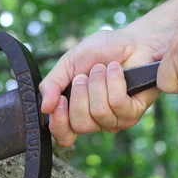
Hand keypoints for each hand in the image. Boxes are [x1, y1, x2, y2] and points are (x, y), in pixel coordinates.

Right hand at [40, 17, 174, 146]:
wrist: (130, 41)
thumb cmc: (99, 52)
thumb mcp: (67, 64)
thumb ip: (51, 84)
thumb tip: (44, 107)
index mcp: (75, 112)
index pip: (64, 136)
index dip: (59, 123)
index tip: (60, 100)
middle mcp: (95, 121)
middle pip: (81, 124)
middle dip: (80, 95)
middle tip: (83, 76)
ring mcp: (115, 120)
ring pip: (100, 112)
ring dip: (98, 84)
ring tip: (101, 68)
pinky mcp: (133, 113)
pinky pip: (117, 103)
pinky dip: (113, 80)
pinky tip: (115, 69)